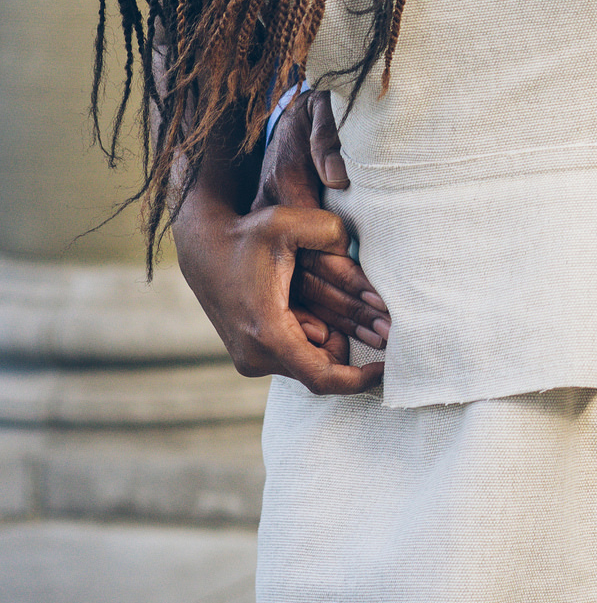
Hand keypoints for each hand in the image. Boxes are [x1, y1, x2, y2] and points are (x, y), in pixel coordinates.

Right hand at [174, 189, 383, 396]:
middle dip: (352, 350)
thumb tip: (359, 257)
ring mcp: (250, 359)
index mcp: (268, 332)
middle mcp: (256, 356)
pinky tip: (321, 311)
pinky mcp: (249, 355)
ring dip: (332, 342)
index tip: (386, 367)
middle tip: (382, 328)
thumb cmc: (245, 235)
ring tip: (354, 312)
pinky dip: (313, 339)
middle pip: (320, 369)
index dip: (358, 379)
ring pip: (307, 364)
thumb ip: (331, 232)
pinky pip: (293, 358)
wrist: (203, 248)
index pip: (322, 376)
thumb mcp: (288, 222)